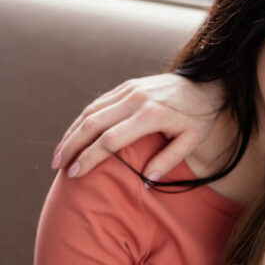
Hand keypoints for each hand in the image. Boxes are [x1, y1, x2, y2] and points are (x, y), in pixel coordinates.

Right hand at [52, 75, 223, 179]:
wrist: (206, 83)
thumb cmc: (199, 117)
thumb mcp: (191, 141)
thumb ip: (168, 161)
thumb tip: (146, 181)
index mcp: (150, 115)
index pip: (111, 139)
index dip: (91, 157)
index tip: (76, 173)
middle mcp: (134, 99)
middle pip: (92, 123)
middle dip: (72, 145)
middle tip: (58, 166)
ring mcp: (128, 90)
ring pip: (90, 111)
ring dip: (72, 132)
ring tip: (59, 154)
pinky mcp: (127, 86)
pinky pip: (98, 103)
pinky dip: (82, 120)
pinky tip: (73, 135)